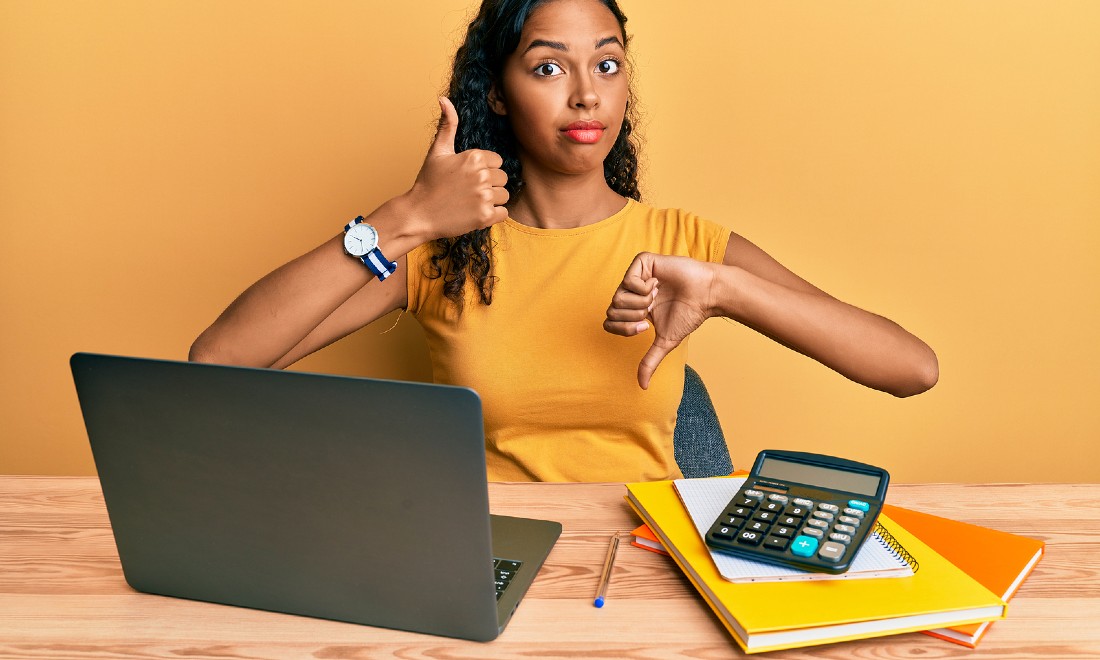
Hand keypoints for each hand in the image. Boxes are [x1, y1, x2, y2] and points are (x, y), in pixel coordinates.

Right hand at [404, 97, 509, 240]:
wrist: (418, 214)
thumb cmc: (428, 183)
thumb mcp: (438, 151)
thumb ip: (447, 125)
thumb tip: (444, 99)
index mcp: (473, 157)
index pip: (497, 161)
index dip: (485, 169)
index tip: (468, 177)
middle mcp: (481, 175)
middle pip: (503, 178)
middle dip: (490, 185)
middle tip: (468, 191)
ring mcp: (484, 196)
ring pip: (504, 196)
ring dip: (492, 201)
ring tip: (471, 202)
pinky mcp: (485, 216)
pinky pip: (504, 213)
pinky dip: (493, 215)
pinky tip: (475, 213)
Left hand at [604, 253, 717, 388]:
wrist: (706, 295)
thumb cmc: (689, 315)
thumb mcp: (665, 342)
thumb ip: (650, 361)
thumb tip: (642, 387)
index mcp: (634, 308)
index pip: (609, 322)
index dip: (624, 329)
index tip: (645, 327)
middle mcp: (632, 292)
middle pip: (611, 310)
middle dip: (633, 317)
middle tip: (651, 311)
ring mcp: (636, 276)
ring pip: (617, 296)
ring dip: (640, 303)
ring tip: (655, 297)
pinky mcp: (643, 262)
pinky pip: (629, 280)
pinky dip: (644, 288)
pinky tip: (657, 285)